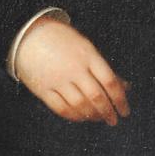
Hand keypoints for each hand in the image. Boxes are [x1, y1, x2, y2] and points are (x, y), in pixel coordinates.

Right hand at [12, 15, 130, 125]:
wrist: (28, 35)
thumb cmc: (62, 40)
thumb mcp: (86, 48)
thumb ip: (103, 68)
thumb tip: (126, 87)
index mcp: (88, 55)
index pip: (110, 81)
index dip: (120, 99)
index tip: (125, 111)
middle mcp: (74, 68)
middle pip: (96, 96)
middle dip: (108, 112)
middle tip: (114, 120)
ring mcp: (57, 79)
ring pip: (80, 105)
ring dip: (92, 115)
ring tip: (98, 118)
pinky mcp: (43, 89)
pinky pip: (61, 108)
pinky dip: (74, 116)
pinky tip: (81, 117)